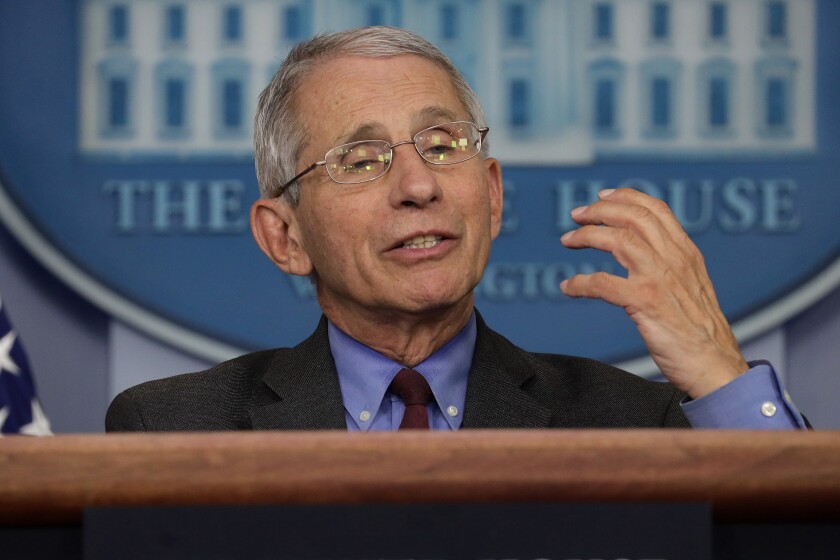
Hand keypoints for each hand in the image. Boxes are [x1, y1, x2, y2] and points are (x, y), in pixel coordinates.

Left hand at [559, 188, 748, 398]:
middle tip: (576, 215)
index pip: (656, 210)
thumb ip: (673, 266)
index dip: (626, 197)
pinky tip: (568, 288)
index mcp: (687, 254)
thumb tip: (648, 253)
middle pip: (634, 217)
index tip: (602, 196)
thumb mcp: (693, 287)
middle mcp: (675, 260)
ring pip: (618, 240)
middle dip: (600, 210)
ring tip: (568, 240)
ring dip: (587, 236)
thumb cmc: (702, 334)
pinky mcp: (646, 302)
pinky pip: (603, 283)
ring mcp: (660, 279)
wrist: (716, 366)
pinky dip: (581, 282)